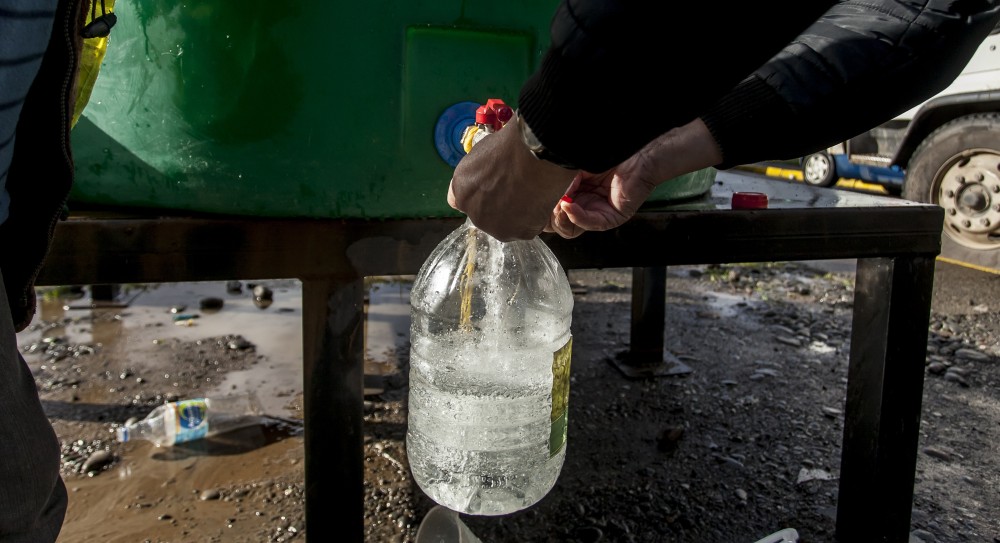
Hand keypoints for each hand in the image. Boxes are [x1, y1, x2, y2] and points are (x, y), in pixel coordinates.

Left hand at [447, 120, 577, 241]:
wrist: (535, 155)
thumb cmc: (510, 146)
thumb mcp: (481, 152)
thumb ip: (477, 173)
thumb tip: (486, 176)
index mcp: (461, 191)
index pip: (463, 200)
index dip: (480, 193)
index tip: (493, 187)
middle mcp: (474, 214)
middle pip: (486, 215)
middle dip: (498, 205)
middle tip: (516, 189)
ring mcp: (497, 227)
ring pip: (507, 224)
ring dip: (516, 214)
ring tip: (530, 193)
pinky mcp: (519, 233)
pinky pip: (527, 228)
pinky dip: (534, 218)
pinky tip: (539, 200)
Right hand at [546, 158, 656, 238]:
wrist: (636, 152)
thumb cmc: (605, 154)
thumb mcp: (571, 166)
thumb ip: (557, 180)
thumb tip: (541, 192)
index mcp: (570, 195)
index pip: (546, 212)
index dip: (538, 208)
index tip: (532, 196)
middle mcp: (581, 207)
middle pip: (554, 224)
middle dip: (546, 214)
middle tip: (545, 200)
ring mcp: (595, 215)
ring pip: (569, 230)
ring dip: (559, 217)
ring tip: (559, 201)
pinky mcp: (610, 218)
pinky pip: (589, 223)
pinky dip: (576, 216)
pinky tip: (568, 205)